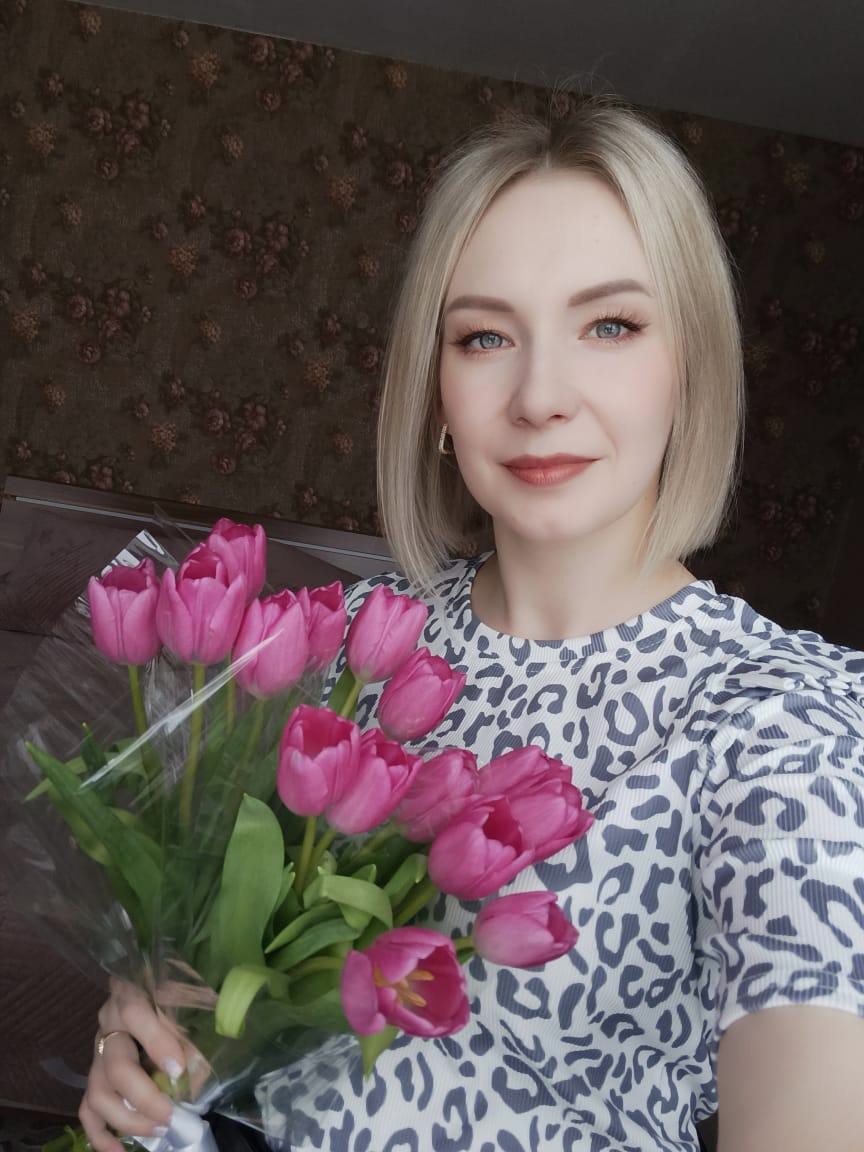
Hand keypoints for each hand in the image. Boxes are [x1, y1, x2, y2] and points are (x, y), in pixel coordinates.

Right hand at [79, 978, 187, 1151]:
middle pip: (116, 1066)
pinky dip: (102, 1136)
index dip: (156, 1042)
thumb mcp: (180, 1002)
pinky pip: (87, 1111)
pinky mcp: (94, 1078)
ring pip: (98, 1093)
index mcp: (130, 995)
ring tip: (157, 1129)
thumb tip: (196, 1074)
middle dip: (144, 1097)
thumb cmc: (170, 998)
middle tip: (170, 1115)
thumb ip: (187, 1031)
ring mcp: (98, 1055)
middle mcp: (108, 1026)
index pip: (135, 1013)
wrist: (146, 995)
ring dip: (127, 1119)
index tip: (178, 1069)